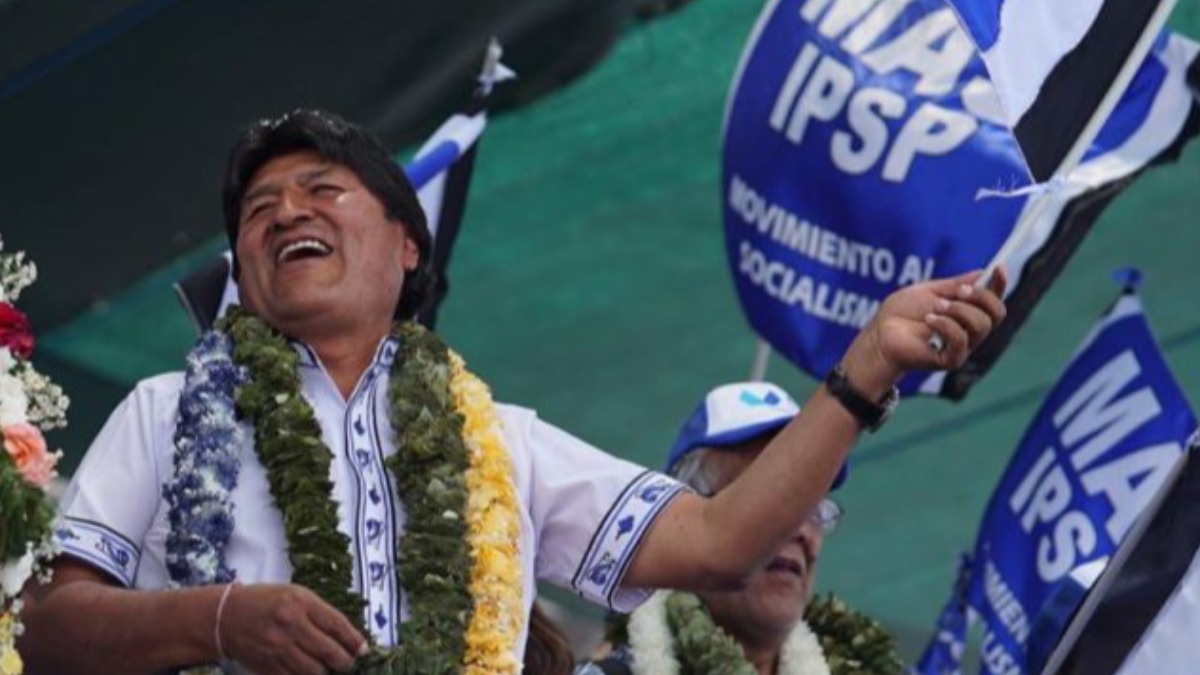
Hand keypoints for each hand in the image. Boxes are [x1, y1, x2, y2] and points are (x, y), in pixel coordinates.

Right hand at [219, 583, 367, 674]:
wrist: (226, 616)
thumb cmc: (267, 601)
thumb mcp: (296, 595)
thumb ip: (321, 613)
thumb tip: (348, 637)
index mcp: (300, 602)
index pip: (337, 625)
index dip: (354, 640)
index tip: (363, 649)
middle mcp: (290, 625)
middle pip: (330, 652)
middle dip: (345, 661)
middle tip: (347, 661)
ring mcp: (278, 648)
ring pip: (315, 671)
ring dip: (325, 671)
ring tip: (327, 666)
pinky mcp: (267, 666)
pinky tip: (308, 670)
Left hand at [842, 267, 1007, 395]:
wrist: (879, 334)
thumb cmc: (900, 313)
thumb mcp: (929, 291)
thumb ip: (955, 285)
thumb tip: (982, 273)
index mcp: (967, 313)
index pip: (993, 301)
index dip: (1000, 284)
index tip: (998, 267)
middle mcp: (970, 332)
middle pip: (996, 314)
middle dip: (980, 297)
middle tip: (957, 292)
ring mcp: (962, 347)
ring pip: (982, 326)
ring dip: (959, 310)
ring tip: (936, 307)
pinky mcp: (950, 359)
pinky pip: (962, 341)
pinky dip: (946, 325)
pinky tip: (929, 320)